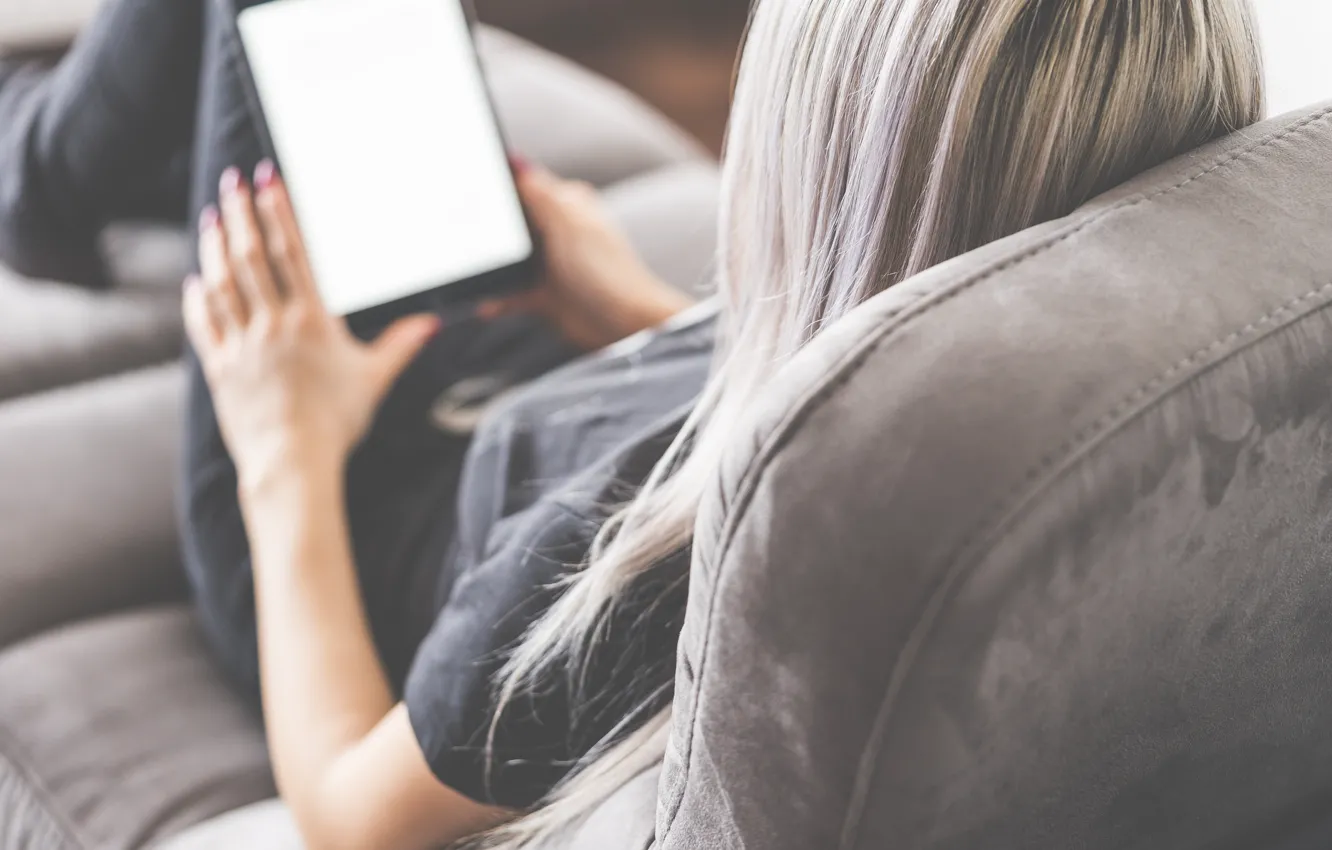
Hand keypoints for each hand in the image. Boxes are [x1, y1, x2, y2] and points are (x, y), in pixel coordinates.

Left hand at [184, 162, 440, 495]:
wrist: (293, 461)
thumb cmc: (338, 421)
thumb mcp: (375, 379)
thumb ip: (401, 345)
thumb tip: (431, 324)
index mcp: (313, 320)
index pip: (292, 253)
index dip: (278, 213)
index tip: (267, 180)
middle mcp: (273, 324)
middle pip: (252, 256)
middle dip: (242, 213)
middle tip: (232, 181)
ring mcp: (242, 344)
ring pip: (223, 282)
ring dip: (216, 245)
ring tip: (214, 216)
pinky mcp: (220, 368)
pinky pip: (204, 324)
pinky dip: (198, 298)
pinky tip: (196, 279)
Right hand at [476, 163, 693, 350]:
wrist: (622, 324)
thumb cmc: (604, 270)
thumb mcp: (568, 223)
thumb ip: (539, 192)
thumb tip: (516, 158)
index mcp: (566, 204)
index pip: (525, 184)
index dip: (497, 185)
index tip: (465, 186)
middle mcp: (556, 231)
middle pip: (512, 223)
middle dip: (487, 229)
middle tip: (457, 233)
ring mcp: (550, 264)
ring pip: (508, 259)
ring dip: (489, 266)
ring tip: (467, 269)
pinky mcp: (544, 295)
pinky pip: (510, 292)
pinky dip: (496, 298)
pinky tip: (482, 302)